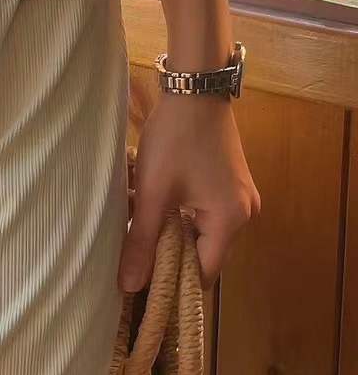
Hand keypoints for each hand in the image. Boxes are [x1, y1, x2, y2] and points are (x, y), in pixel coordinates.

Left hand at [119, 94, 259, 292]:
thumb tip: (129, 287)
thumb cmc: (175, 138)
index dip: (173, 281)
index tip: (142, 285)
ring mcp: (239, 195)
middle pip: (205, 252)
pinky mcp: (230, 180)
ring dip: (172, 230)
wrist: (194, 87)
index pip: (204, 273)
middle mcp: (244, 214)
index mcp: (231, 222)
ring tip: (139, 227)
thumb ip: (141, 241)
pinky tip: (153, 203)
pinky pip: (204, 210)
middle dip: (169, 254)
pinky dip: (180, 212)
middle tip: (134, 257)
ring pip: (201, 230)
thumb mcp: (153, 191)